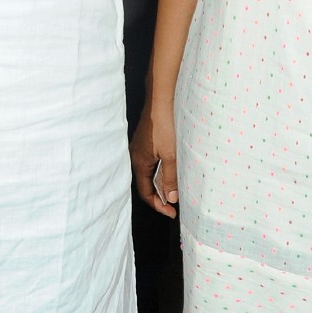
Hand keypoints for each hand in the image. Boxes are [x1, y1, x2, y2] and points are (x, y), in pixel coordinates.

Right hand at [131, 100, 178, 219]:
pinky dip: (160, 171)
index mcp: (139, 163)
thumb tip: (171, 198)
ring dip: (161, 184)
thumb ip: (170, 178)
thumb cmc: (164, 125)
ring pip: (149, 173)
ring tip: (175, 191)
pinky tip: (171, 172)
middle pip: (146, 184)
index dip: (158, 205)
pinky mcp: (146, 141)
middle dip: (160, 197)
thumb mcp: (171, 155)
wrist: (161, 100)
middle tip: (174, 205)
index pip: (145, 192)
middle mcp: (136, 157)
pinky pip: (151, 163)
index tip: (172, 212)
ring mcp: (140, 148)